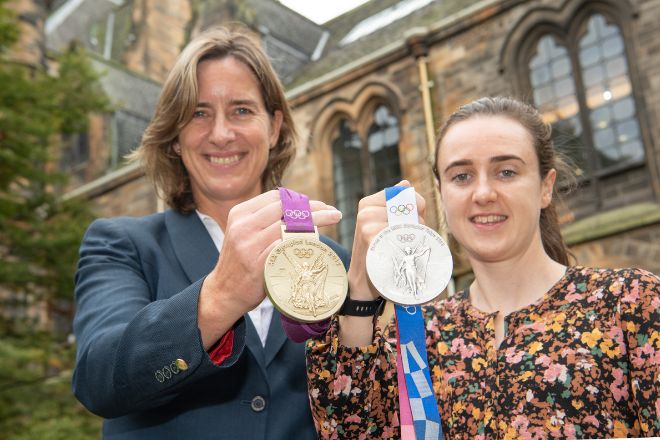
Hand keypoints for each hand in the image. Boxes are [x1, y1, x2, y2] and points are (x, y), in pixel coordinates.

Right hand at [198, 190, 341, 348]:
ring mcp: (249, 244)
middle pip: (285, 208)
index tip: (318, 204)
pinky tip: (320, 241)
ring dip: (316, 220)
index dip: (300, 198)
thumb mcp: (245, 234)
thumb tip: (297, 208)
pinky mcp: (258, 263)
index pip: (275, 197)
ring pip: (289, 225)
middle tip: (332, 211)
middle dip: (313, 207)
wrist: (224, 293)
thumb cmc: (241, 262)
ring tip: (333, 218)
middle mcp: (243, 225)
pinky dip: (305, 241)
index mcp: (240, 214)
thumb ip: (264, 220)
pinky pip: (287, 246)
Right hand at [348, 181, 425, 300]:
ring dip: (413, 234)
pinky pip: (398, 233)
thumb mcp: (385, 225)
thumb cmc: (378, 251)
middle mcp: (365, 209)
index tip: (418, 218)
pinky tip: (398, 252)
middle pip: (406, 207)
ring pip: (405, 221)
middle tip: (412, 237)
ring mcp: (365, 222)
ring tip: (406, 246)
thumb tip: (406, 184)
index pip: (402, 193)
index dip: (417, 205)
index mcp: (368, 202)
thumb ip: (396, 205)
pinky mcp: (369, 235)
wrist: (363, 281)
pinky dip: (404, 243)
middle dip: (417, 221)